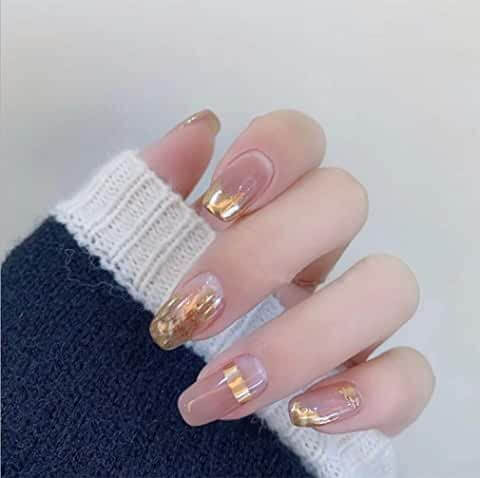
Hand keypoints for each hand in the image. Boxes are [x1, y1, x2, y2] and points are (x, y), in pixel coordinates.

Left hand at [144, 109, 433, 435]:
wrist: (151, 400)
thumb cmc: (148, 314)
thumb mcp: (130, 250)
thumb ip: (154, 188)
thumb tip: (201, 128)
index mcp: (269, 210)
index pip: (301, 140)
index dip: (273, 153)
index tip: (216, 204)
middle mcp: (321, 250)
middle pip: (344, 201)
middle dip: (265, 253)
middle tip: (191, 314)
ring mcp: (354, 313)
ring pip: (389, 287)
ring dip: (302, 339)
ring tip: (222, 384)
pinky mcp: (374, 379)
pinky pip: (409, 376)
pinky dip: (367, 394)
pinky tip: (303, 412)